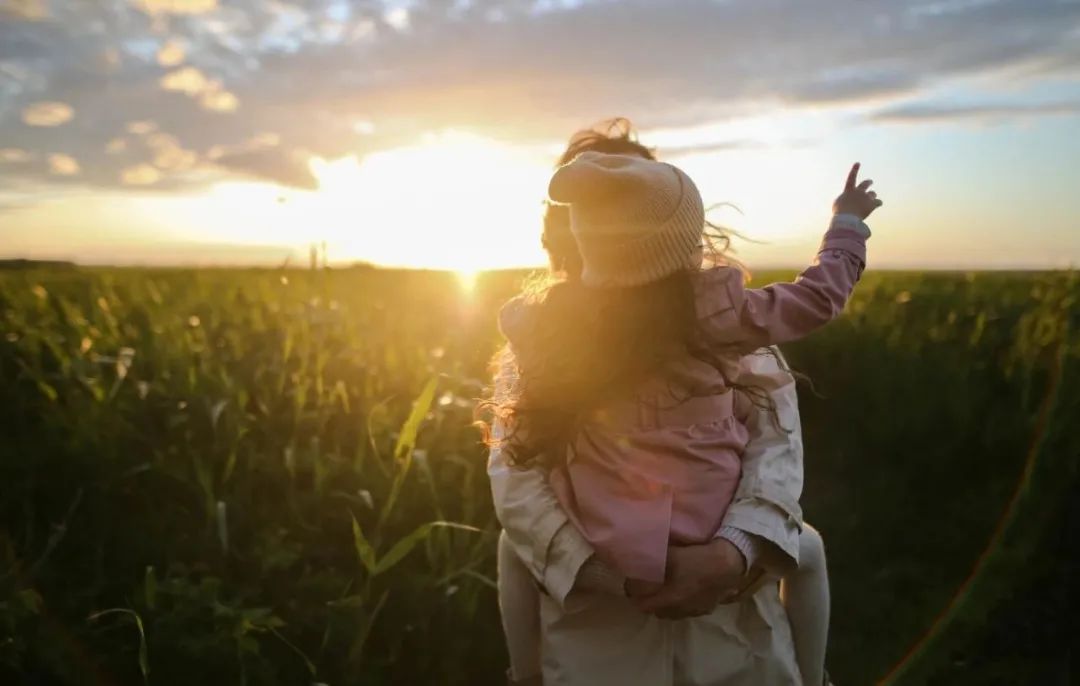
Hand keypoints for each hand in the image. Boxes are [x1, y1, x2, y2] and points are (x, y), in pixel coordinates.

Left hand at [632, 539, 746, 618]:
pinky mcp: (707, 609)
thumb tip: (636, 551)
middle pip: (657, 611)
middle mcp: (680, 609)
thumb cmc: (697, 559)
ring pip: (672, 613)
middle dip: (650, 601)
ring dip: (666, 604)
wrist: (728, 565)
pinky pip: (688, 611)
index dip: (635, 596)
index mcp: (669, 598)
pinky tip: (685, 591)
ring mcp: (694, 611)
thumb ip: (654, 557)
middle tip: (648, 587)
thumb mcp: (672, 554)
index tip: (633, 586)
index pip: (643, 605)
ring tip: (666, 590)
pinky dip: (682, 604)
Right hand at [833, 162, 882, 218]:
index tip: (858, 163)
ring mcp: (866, 198)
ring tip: (872, 199)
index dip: (854, 170)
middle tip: (870, 181)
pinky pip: (878, 202)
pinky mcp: (872, 205)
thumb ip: (843, 200)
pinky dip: (878, 203)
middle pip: (865, 184)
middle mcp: (858, 192)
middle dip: (868, 182)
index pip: (851, 178)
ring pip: (872, 193)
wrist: (847, 218)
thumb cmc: (840, 212)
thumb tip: (847, 201)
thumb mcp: (837, 205)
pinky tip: (879, 204)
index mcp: (849, 191)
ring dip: (872, 195)